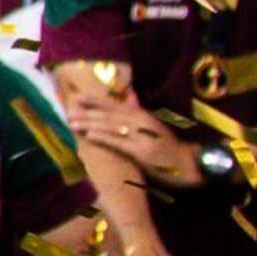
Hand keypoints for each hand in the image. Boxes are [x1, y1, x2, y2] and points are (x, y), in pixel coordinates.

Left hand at [68, 98, 205, 190]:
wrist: (188, 163)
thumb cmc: (167, 145)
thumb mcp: (153, 124)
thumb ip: (139, 109)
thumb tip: (130, 92)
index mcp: (141, 115)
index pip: (114, 105)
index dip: (95, 100)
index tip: (76, 97)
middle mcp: (141, 121)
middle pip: (109, 114)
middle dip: (87, 112)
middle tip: (67, 110)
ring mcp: (142, 136)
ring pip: (111, 126)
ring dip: (90, 123)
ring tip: (72, 123)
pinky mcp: (142, 151)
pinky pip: (119, 142)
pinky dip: (104, 137)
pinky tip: (90, 135)